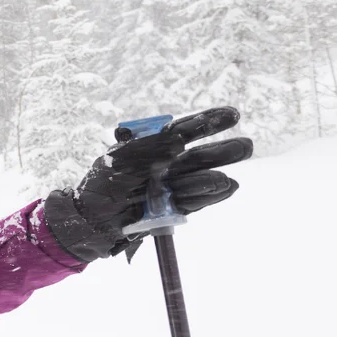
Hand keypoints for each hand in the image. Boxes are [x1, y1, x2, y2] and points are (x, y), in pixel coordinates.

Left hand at [46, 107, 252, 261]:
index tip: (231, 114)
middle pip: (199, 156)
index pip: (184, 131)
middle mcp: (166, 167)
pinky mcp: (173, 210)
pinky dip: (209, 195)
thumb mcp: (119, 161)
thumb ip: (148, 149)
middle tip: (246, 145)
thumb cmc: (101, 187)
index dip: (208, 122)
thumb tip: (178, 141)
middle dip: (222, 151)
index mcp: (153, 149)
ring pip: (200, 179)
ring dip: (215, 175)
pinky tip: (226, 185)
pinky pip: (195, 202)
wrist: (90, 221)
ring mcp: (171, 189)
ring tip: (231, 174)